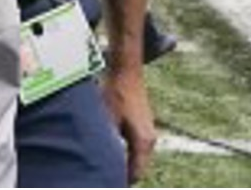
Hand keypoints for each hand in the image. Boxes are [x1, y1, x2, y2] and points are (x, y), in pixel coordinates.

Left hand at [102, 67, 157, 181]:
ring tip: (105, 169)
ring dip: (124, 164)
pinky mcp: (143, 127)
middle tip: (102, 180)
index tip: (106, 184)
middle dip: (122, 175)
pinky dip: (126, 154)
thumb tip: (100, 161)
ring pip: (137, 158)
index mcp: (143, 142)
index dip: (121, 182)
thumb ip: (107, 142)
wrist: (127, 72)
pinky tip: (111, 153)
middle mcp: (149, 141)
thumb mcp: (107, 119)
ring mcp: (148, 134)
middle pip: (137, 168)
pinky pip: (136, 148)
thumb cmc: (116, 94)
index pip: (135, 173)